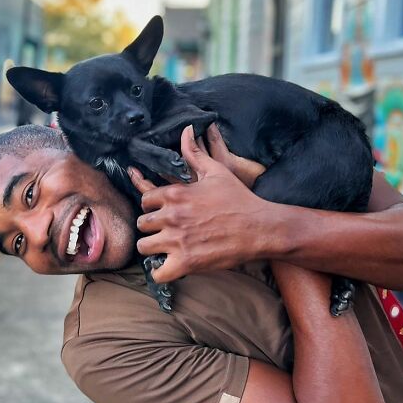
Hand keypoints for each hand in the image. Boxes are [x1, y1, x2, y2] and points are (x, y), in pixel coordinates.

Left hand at [128, 125, 279, 282]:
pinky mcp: (186, 262)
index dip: (153, 207)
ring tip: (165, 249)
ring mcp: (177, 240)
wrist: (260, 228)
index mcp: (175, 194)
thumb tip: (186, 129)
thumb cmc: (239, 198)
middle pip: (142, 224)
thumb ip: (194, 153)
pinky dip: (160, 272)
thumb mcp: (216, 171)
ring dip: (153, 248)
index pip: (145, 201)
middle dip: (152, 228)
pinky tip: (168, 267)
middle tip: (165, 231)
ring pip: (144, 246)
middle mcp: (171, 216)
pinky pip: (157, 273)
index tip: (163, 212)